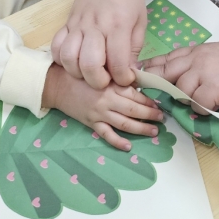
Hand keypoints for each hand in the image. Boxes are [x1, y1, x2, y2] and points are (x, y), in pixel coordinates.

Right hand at [41, 63, 163, 150]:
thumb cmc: (81, 74)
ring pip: (124, 123)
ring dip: (141, 129)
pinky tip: (128, 147)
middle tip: (162, 119)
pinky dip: (117, 142)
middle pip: (133, 110)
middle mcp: (107, 100)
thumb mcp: (101, 71)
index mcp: (111, 85)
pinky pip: (106, 134)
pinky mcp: (91, 123)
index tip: (159, 104)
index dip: (149, 101)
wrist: (57, 84)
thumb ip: (118, 77)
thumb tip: (139, 82)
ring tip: (153, 132)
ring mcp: (99, 113)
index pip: (135, 95)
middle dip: (150, 115)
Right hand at [51, 0, 146, 88]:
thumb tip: (128, 73)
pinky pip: (56, 46)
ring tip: (89, 72)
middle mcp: (96, 26)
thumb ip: (133, 48)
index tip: (126, 79)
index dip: (123, 79)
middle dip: (98, 81)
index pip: (117, 63)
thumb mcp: (140, 20)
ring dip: (78, 72)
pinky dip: (62, 60)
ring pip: (68, 57)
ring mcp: (78, 24)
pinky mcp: (67, 22)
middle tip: (107, 80)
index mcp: (118, 25)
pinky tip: (74, 61)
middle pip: (89, 64)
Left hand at [143, 42, 218, 112]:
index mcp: (200, 50)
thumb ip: (203, 60)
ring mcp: (204, 73)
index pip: (168, 57)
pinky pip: (196, 104)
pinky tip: (215, 106)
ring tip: (203, 101)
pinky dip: (203, 109)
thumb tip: (188, 72)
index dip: (153, 66)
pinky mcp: (213, 89)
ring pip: (180, 90)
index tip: (142, 74)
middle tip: (149, 93)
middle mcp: (198, 59)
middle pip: (166, 71)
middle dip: (155, 83)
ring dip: (187, 99)